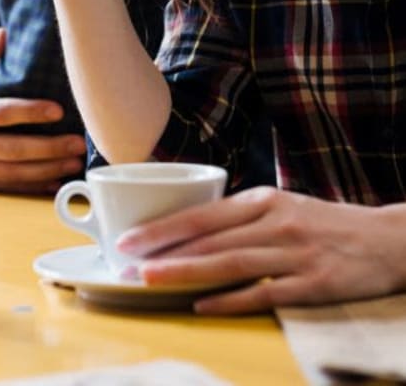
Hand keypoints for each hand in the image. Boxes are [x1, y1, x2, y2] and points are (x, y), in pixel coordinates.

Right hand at [0, 29, 85, 192]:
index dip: (30, 112)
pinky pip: (5, 187)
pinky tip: (54, 183)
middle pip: (13, 149)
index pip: (1, 113)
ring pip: (13, 173)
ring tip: (73, 163)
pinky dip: (31, 187)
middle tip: (78, 143)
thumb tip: (5, 34)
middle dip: (49, 148)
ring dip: (47, 170)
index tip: (58, 110)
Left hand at [116, 186, 405, 313]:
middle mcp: (275, 222)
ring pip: (229, 263)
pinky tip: (202, 306)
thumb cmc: (325, 224)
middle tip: (126, 263)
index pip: (203, 213)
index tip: (128, 237)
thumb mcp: (283, 207)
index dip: (163, 226)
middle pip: (209, 238)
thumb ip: (243, 217)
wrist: (386, 240)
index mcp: (263, 200)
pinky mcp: (312, 283)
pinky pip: (263, 293)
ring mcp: (293, 253)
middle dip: (163, 251)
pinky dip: (230, 300)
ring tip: (151, 281)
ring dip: (186, 273)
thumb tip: (192, 229)